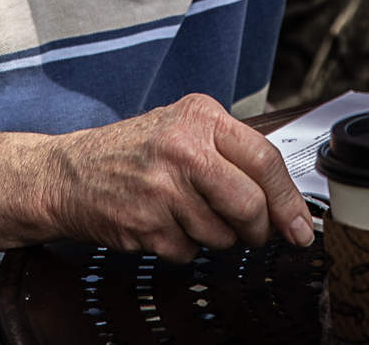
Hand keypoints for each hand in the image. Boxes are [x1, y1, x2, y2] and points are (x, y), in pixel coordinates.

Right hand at [43, 93, 313, 262]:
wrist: (68, 173)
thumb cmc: (132, 151)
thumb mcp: (182, 128)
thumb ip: (231, 153)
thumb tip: (285, 200)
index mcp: (199, 116)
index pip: (264, 158)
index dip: (289, 200)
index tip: (300, 226)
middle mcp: (182, 147)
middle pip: (250, 204)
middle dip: (256, 229)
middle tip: (248, 230)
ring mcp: (162, 187)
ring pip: (222, 235)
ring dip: (213, 236)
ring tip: (185, 212)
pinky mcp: (146, 224)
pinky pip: (189, 252)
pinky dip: (182, 246)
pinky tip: (162, 222)